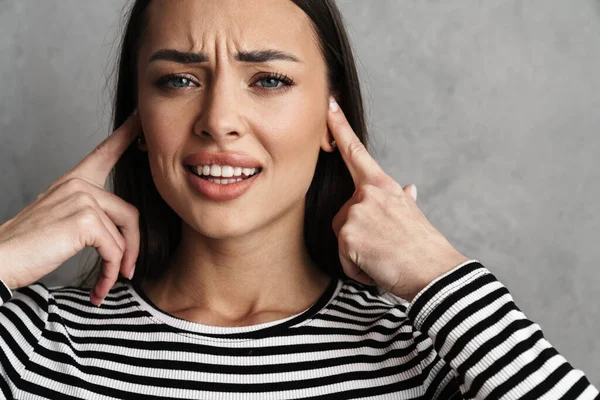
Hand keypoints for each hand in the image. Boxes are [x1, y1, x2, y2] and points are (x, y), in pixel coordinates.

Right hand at [0, 111, 140, 305]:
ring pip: (125, 233)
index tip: (139, 118)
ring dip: (122, 263)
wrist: (0, 261)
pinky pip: (115, 249)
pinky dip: (111, 272)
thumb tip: (123, 234)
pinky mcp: (85, 220)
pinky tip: (101, 287)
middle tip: (127, 270)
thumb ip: (91, 216)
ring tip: (110, 281)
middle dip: (132, 246)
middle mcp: (79, 184)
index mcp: (73, 181)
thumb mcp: (62, 222)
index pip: (104, 152)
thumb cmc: (28, 247)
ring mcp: (82, 199)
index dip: (126, 135)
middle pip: (129, 213)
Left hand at [328, 97, 468, 301]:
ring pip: (341, 239)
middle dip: (355, 237)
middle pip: (341, 216)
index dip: (339, 128)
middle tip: (384, 248)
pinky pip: (343, 258)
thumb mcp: (413, 216)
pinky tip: (377, 268)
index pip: (356, 152)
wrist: (434, 273)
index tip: (328, 105)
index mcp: (383, 186)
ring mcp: (356, 212)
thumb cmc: (424, 248)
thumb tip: (408, 189)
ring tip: (383, 259)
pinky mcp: (347, 234)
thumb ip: (402, 201)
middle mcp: (367, 194)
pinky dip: (357, 270)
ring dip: (357, 256)